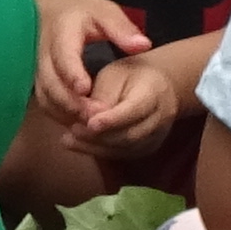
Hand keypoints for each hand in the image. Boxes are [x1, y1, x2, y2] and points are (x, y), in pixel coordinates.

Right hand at [28, 0, 146, 130]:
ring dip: (64, 112)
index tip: (84, 89)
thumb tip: (143, 46)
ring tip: (89, 124)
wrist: (47, 12)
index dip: (71, 74)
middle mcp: (44, 53)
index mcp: (62, 32)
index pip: (63, 56)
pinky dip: (58, 114)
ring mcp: (37, 69)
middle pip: (51, 83)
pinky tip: (78, 122)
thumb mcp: (104, 11)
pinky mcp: (37, 81)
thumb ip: (122, 29)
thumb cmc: (80, 13)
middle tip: (95, 116)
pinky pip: (44, 101)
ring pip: (45, 96)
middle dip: (70, 102)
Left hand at [78, 46, 194, 155]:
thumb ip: (102, 96)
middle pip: (129, 135)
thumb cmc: (130, 76)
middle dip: (98, 136)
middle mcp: (161, 118)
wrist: (156, 87)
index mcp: (154, 92)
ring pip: (124, 148)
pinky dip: (98, 151)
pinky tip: (78, 144)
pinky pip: (122, 154)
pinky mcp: (146, 148)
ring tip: (69, 139)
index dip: (112, 119)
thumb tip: (88, 117)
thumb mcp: (114, 75)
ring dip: (94, 146)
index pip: (135, 110)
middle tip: (72, 130)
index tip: (90, 123)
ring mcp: (156, 136)